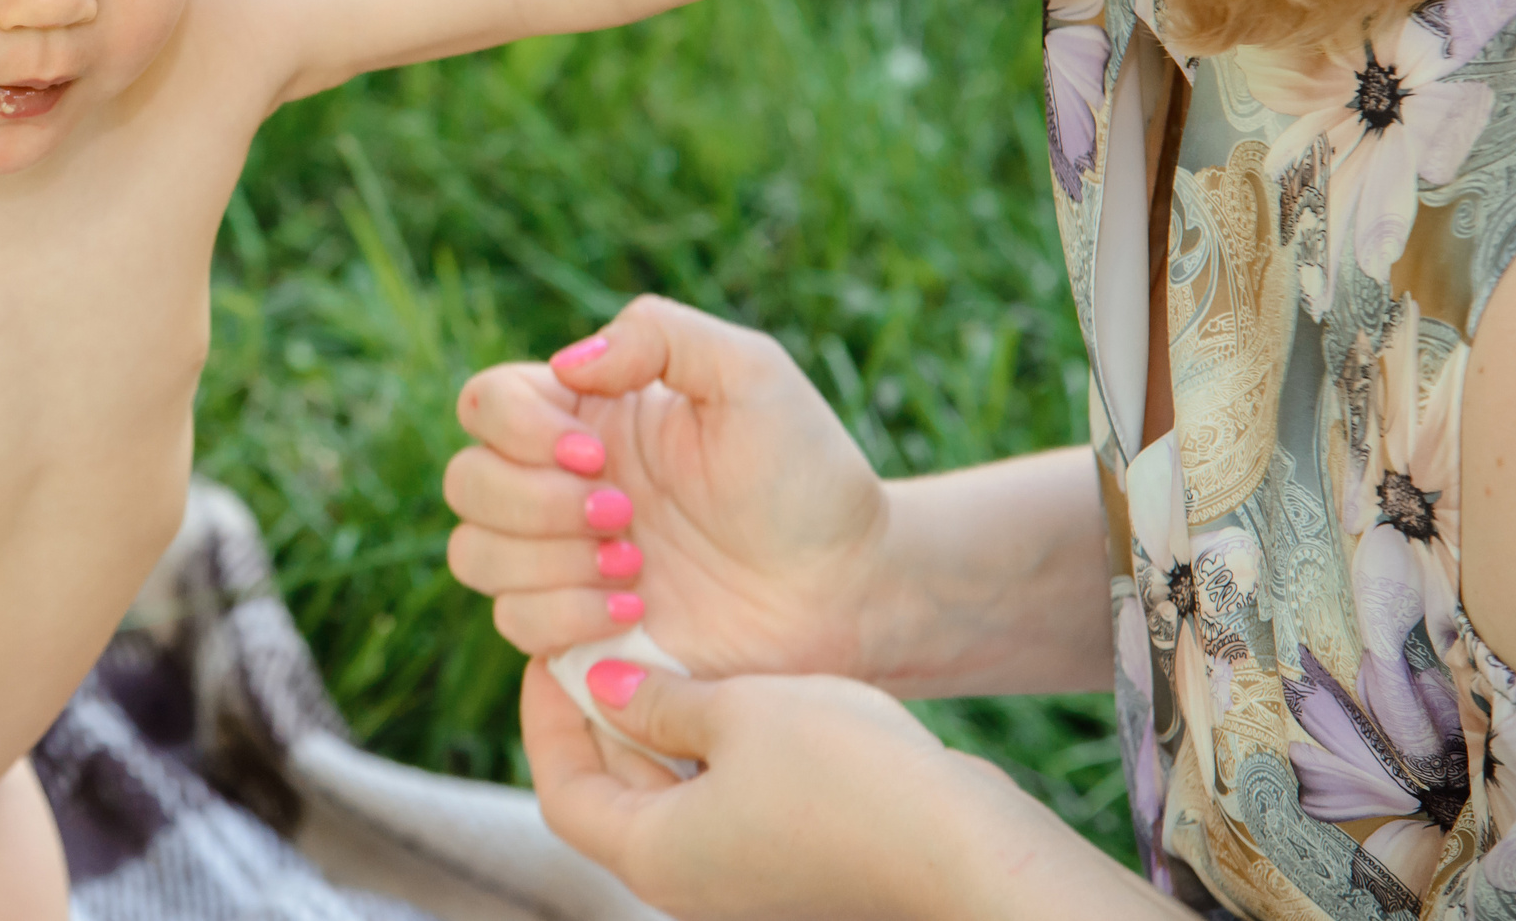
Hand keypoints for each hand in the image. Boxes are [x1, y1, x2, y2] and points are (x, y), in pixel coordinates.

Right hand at [444, 294, 889, 675]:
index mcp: (585, 415)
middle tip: (623, 516)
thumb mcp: (750, 373)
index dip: (519, 429)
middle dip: (533, 503)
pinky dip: (564, 615)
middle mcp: (558, 485)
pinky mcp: (575, 632)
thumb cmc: (806, 475)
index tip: (598, 455)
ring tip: (634, 568)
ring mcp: (562, 561)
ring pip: (473, 555)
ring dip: (545, 562)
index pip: (485, 402)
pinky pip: (512, 623)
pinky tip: (636, 610)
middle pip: (464, 482)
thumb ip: (659, 335)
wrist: (849, 588)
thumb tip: (568, 366)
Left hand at [524, 658, 1177, 919]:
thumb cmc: (848, 779)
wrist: (969, 848)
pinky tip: (731, 689)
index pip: (562, 793)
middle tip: (609, 636)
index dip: (546, 720)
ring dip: (662, 727)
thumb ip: (659, 702)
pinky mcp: (793, 861)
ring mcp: (744, 877)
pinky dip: (711, 748)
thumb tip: (603, 690)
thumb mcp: (737, 713)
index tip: (557, 652)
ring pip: (671, 793)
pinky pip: (725, 799)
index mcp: (655, 857)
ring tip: (668, 649)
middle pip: (613, 794)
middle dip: (604, 716)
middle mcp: (690, 880)